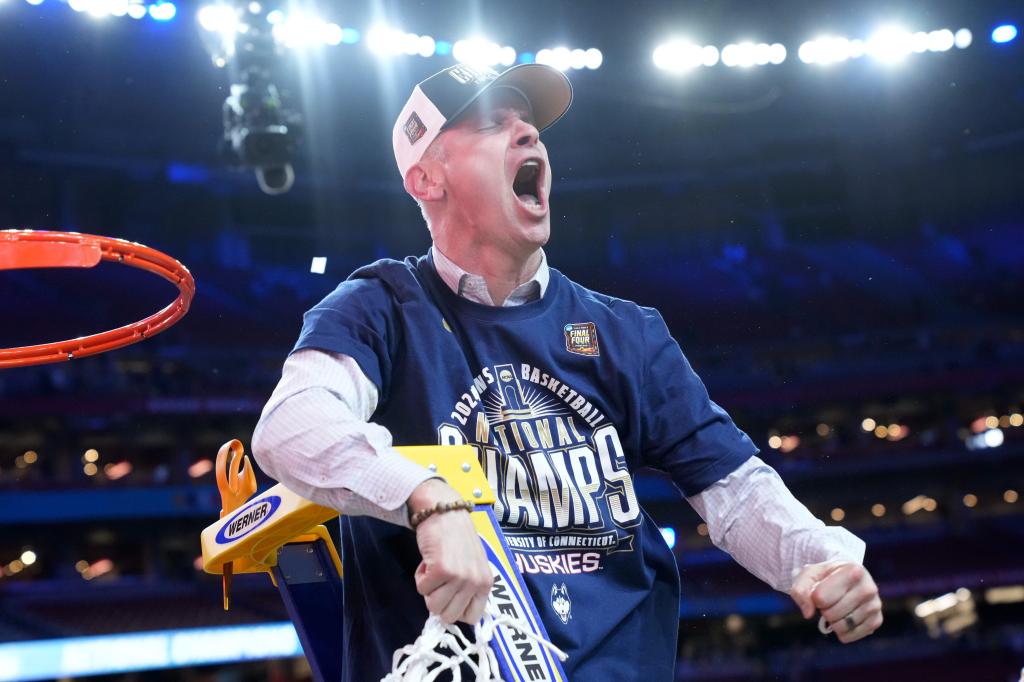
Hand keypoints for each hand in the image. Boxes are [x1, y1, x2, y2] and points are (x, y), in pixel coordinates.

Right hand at [408, 479, 492, 624]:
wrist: (444, 511)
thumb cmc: (457, 537)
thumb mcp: (473, 565)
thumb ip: (468, 588)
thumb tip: (454, 613)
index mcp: (486, 583)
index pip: (471, 617)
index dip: (455, 609)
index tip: (449, 594)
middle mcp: (475, 582)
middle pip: (449, 616)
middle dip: (438, 600)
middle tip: (439, 579)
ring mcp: (459, 577)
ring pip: (433, 606)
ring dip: (428, 589)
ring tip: (434, 568)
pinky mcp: (441, 570)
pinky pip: (422, 589)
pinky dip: (420, 576)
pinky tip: (428, 561)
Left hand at [789, 561, 882, 642]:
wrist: (846, 577)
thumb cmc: (825, 576)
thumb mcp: (808, 575)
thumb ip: (800, 590)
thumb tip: (808, 613)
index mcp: (853, 571)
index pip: (821, 598)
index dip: (814, 597)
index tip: (820, 589)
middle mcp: (869, 588)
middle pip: (831, 614)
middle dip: (823, 610)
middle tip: (828, 600)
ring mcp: (875, 605)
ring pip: (840, 626)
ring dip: (831, 621)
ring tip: (836, 608)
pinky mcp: (877, 620)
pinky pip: (849, 636)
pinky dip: (840, 632)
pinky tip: (842, 619)